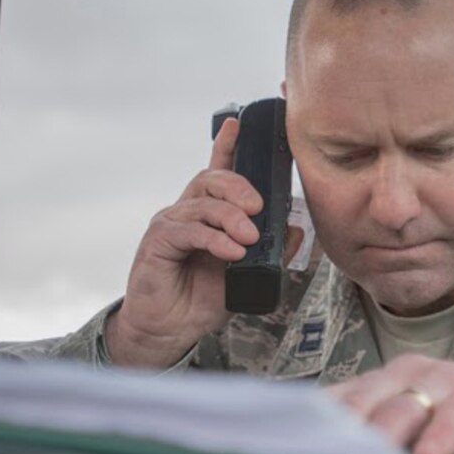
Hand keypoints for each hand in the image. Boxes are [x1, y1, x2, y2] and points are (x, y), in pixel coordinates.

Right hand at [105, 117, 265, 368]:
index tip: (237, 123)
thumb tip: (296, 230)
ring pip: (203, 203)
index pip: (217, 171)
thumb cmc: (202, 298)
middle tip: (259, 208)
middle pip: (211, 179)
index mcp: (208, 214)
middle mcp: (187, 211)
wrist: (170, 330)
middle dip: (239, 186)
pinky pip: (189, 230)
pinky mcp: (158, 241)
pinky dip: (214, 239)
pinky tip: (232, 252)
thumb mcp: (246, 274)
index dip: (226, 146)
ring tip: (249, 239)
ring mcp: (170, 223)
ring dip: (231, 218)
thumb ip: (270, 252)